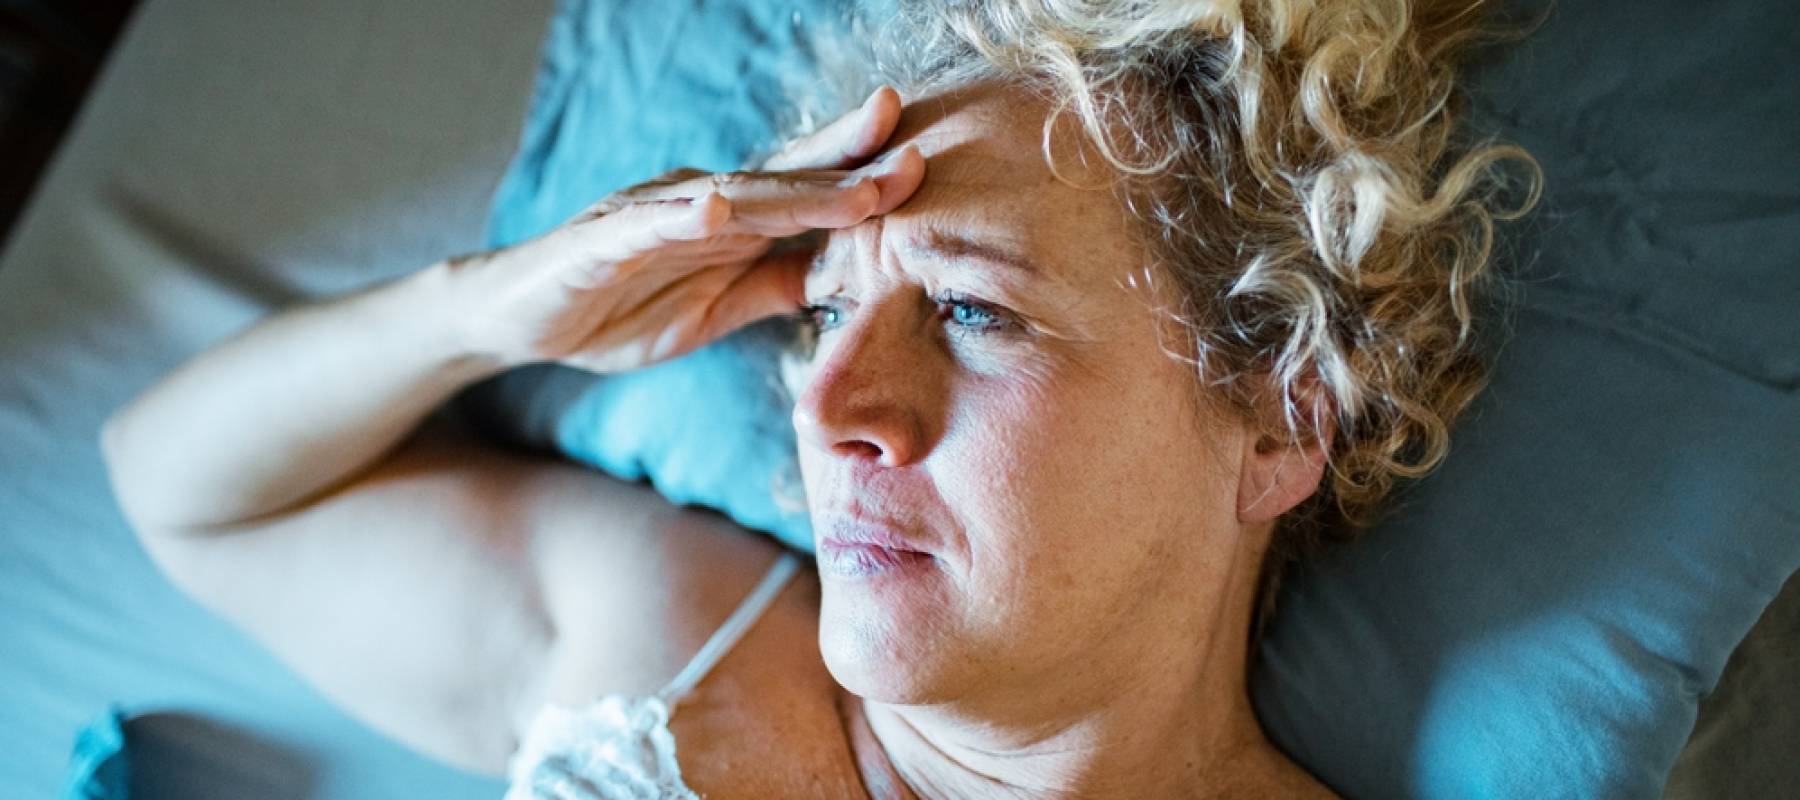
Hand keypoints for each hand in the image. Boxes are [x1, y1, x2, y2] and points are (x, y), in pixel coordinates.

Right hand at [447, 86, 923, 372]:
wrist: (524, 320)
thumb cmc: (625, 305)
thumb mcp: (720, 308)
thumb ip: (781, 286)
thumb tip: (857, 279)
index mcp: (733, 222)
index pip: (807, 192)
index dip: (862, 174)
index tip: (926, 164)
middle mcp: (699, 203)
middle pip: (784, 178)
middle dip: (848, 160)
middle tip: (910, 140)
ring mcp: (652, 216)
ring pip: (734, 198)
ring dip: (795, 192)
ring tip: (853, 188)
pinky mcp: (604, 241)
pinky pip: (647, 226)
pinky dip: (681, 216)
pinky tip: (714, 211)